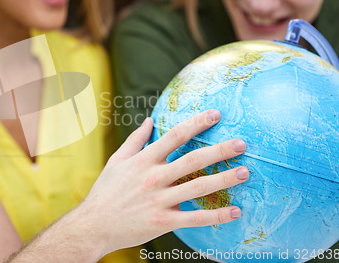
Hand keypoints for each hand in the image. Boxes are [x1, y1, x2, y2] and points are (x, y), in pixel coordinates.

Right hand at [81, 109, 248, 255]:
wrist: (94, 225)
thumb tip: (149, 120)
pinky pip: (195, 218)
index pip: (174, 136)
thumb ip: (135, 140)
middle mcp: (154, 178)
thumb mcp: (116, 160)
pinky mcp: (164, 222)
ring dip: (224, 180)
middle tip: (241, 144)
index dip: (196, 123)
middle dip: (219, 150)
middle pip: (192, 160)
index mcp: (143, 160)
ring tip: (244, 172)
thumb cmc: (106, 190)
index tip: (215, 114)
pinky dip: (216, 216)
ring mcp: (160, 201)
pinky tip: (234, 211)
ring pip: (198, 188)